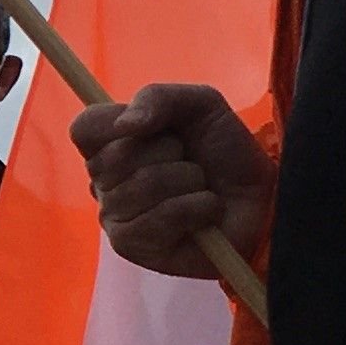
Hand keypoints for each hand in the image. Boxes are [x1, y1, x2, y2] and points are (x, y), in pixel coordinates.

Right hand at [72, 83, 275, 278]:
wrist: (261, 197)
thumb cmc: (225, 151)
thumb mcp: (200, 105)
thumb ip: (158, 97)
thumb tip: (125, 125)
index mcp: (111, 143)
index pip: (84, 128)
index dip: (116, 124)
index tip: (152, 126)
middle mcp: (103, 181)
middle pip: (116, 156)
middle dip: (170, 152)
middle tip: (188, 161)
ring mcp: (114, 216)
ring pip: (143, 186)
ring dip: (189, 182)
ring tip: (200, 188)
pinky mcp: (132, 247)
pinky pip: (160, 217)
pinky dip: (196, 208)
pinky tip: (204, 214)